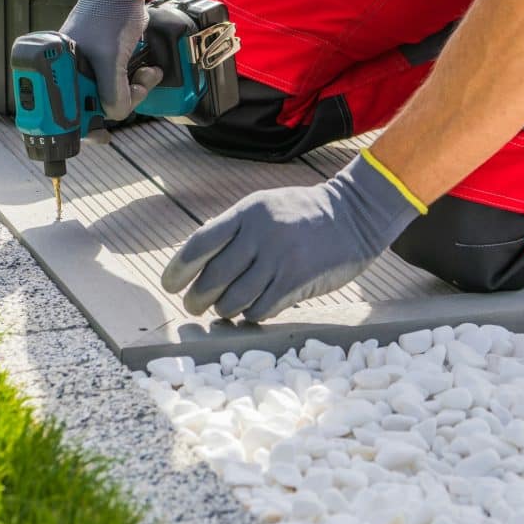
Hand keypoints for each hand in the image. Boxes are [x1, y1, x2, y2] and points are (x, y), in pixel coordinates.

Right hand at [60, 0, 163, 121]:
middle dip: (120, 103)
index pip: (65, 112)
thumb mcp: (110, 61)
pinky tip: (147, 72)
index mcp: (56, 70)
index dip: (85, 126)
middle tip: (135, 92)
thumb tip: (116, 115)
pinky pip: (120, 83)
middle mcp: (69, 71)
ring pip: (111, 97)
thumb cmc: (109, 14)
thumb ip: (112, 94)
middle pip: (93, 107)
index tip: (102, 136)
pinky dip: (136, 82)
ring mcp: (88, 66)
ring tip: (145, 75)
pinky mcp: (106, 61)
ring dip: (133, 91)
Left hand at [161, 153, 424, 321]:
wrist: (355, 215)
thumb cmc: (302, 214)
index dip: (178, 269)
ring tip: (224, 309)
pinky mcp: (296, 282)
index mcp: (246, 213)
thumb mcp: (264, 208)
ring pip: (234, 299)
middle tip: (193, 307)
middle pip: (212, 279)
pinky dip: (249, 315)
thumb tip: (196, 263)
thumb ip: (233, 230)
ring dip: (223, 310)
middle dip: (196, 300)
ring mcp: (278, 260)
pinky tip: (251, 311)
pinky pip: (259, 310)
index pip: (199, 244)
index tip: (168, 286)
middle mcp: (259, 235)